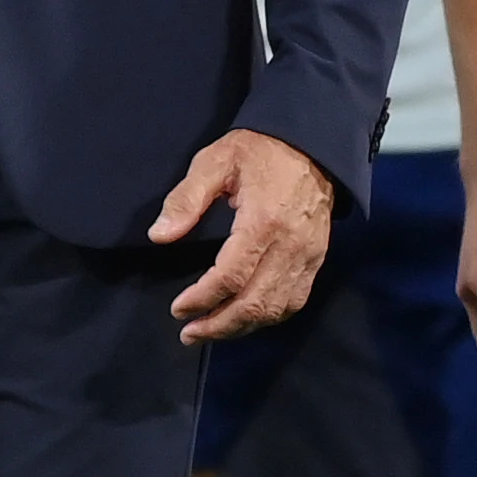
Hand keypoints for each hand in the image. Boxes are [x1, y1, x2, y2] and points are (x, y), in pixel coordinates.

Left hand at [151, 127, 333, 342]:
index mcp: (263, 222)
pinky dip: (268, 317)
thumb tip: (160, 236)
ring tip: (211, 331)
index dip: (201, 299)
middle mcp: (290, 246)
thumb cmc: (259, 150)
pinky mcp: (316, 259)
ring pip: (276, 309)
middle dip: (219, 325)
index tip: (178, 309)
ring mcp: (308, 256)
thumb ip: (186, 200)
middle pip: (255, 303)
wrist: (312, 144)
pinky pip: (294, 301)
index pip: (230, 276)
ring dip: (241, 327)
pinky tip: (244, 319)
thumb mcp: (215, 161)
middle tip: (188, 333)